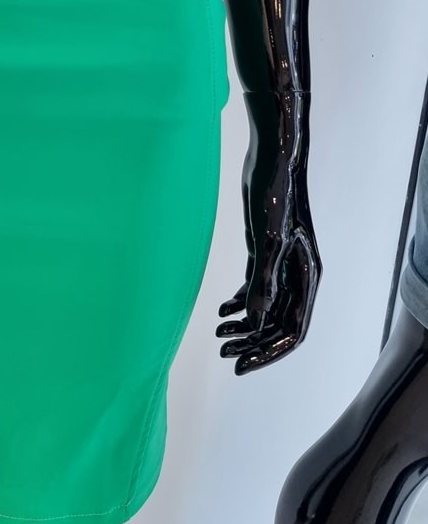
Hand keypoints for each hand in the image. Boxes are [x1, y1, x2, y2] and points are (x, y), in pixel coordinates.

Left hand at [217, 147, 321, 374]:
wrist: (272, 159)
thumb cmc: (275, 195)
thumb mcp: (267, 242)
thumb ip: (262, 283)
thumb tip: (254, 324)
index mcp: (307, 278)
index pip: (292, 330)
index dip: (267, 352)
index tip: (240, 364)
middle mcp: (298, 275)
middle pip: (278, 324)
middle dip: (252, 342)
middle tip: (222, 351)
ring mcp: (282, 263)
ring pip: (265, 308)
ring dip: (244, 325)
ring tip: (217, 334)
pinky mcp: (266, 250)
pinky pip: (256, 288)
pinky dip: (240, 303)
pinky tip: (221, 310)